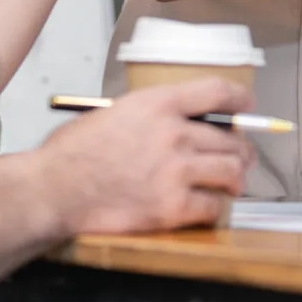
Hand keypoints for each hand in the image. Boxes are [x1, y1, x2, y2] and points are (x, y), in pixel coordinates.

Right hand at [36, 79, 256, 235]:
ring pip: (231, 172)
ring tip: (232, 184)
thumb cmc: (74, 152)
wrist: (54, 189)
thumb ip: (151, 114)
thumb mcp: (114, 112)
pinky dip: (215, 208)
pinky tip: (207, 207)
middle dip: (241, 150)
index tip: (246, 107)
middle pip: (230, 139)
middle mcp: (173, 133)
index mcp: (158, 104)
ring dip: (236, 179)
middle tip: (242, 158)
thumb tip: (180, 121)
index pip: (216, 92)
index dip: (238, 100)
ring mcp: (175, 171)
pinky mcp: (172, 206)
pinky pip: (213, 207)